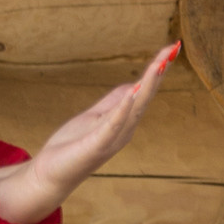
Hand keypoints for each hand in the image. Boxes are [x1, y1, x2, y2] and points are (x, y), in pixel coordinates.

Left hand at [0, 43, 178, 223]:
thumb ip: (113, 102)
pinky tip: (131, 95)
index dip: (157, 70)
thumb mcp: (94, 117)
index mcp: (124, 121)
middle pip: (145, 97)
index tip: (171, 48)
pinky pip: (112, 126)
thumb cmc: (72, 146)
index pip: (144, 91)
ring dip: (147, 87)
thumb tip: (133, 85)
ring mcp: (111, 139)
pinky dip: (122, 110)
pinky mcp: (96, 146)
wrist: (51, 174)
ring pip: (134, 109)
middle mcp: (124, 129)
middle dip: (158, 73)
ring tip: (159, 65)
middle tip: (172, 49)